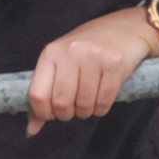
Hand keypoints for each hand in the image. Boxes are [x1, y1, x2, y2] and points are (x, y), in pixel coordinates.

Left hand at [26, 9, 158, 135]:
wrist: (126, 28)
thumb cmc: (88, 47)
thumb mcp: (61, 62)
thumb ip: (44, 93)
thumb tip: (32, 130)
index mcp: (51, 53)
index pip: (37, 95)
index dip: (43, 113)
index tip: (51, 113)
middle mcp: (71, 53)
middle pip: (61, 103)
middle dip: (67, 114)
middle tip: (73, 108)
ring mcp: (94, 57)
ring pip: (84, 105)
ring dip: (86, 111)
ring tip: (89, 101)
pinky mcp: (115, 64)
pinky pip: (104, 102)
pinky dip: (101, 108)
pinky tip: (101, 98)